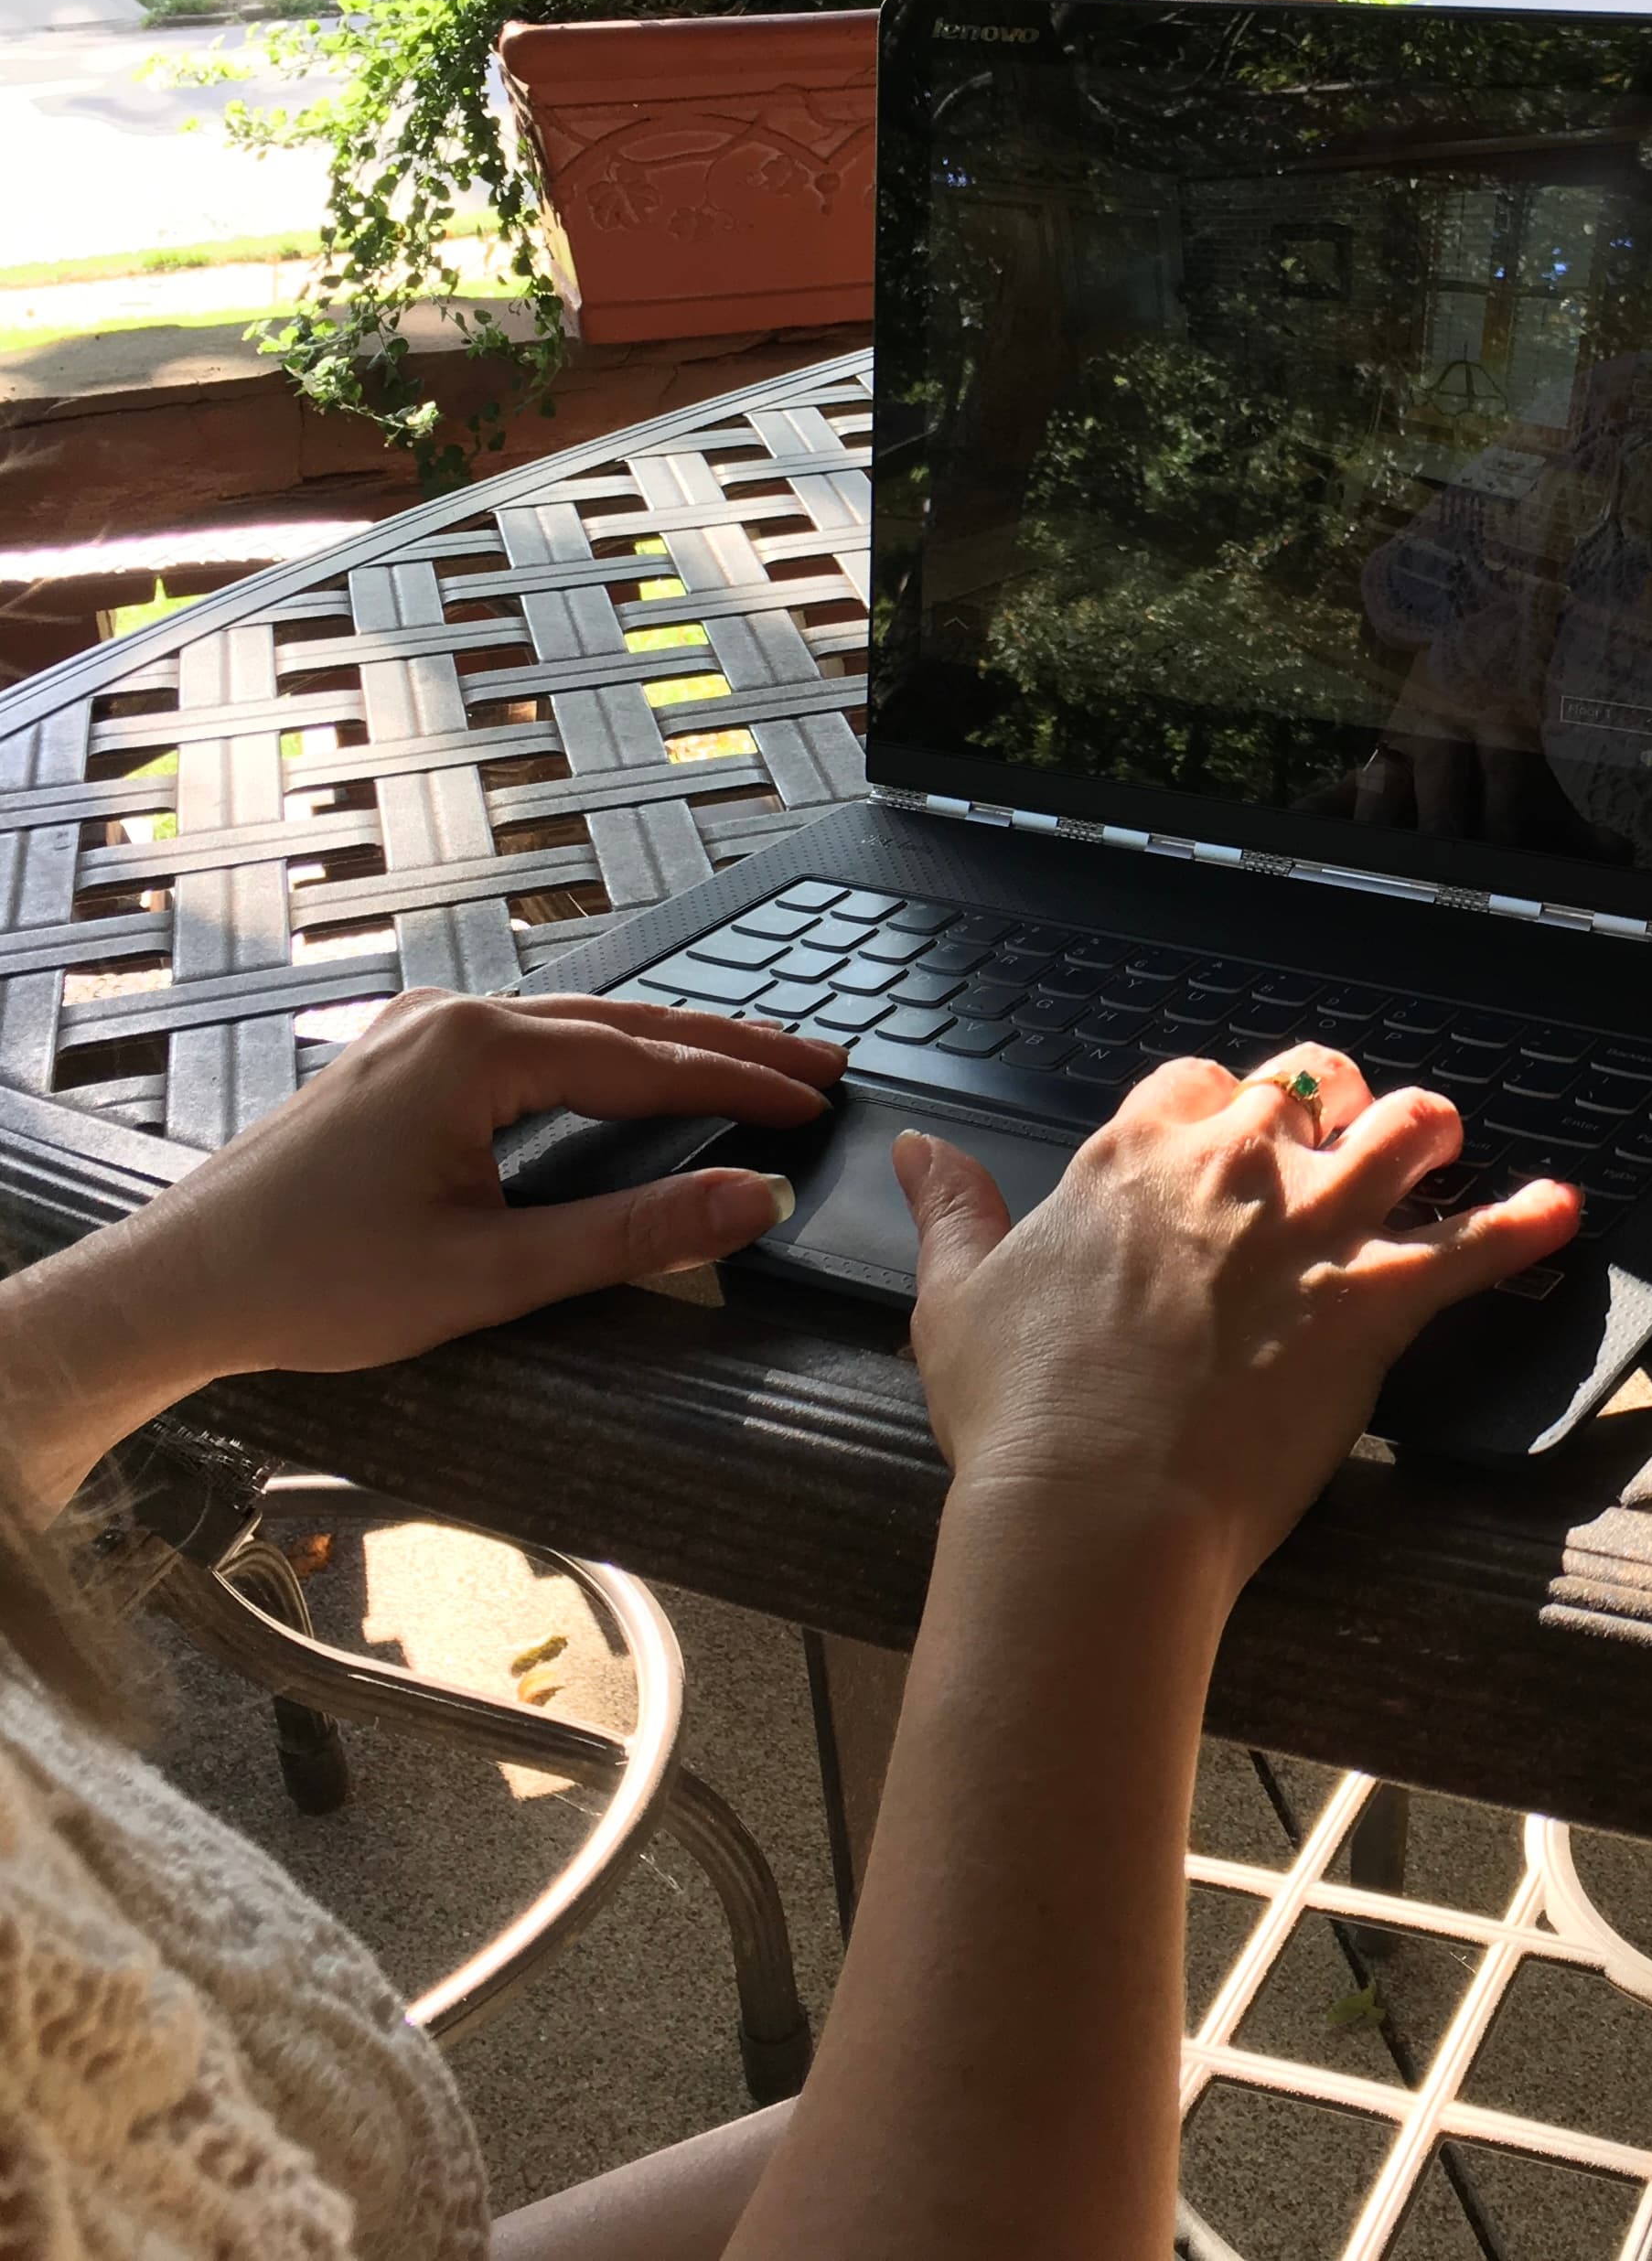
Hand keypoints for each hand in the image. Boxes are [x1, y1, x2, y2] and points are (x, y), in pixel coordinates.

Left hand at [0, 987, 844, 1515]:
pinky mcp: (402, 1062)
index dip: (745, 1082)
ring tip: (756, 1061)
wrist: (175, 1287)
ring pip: (581, 1025)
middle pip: (626, 1022)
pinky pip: (533, 1040)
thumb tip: (752, 1200)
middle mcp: (450, 1018)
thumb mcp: (491, 1273)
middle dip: (730, 1043)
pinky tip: (642, 1072)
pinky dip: (610, 1055)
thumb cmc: (311, 1284)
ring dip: (674, 1045)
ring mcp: (420, 1032)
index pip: (649, 1060)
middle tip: (821, 1060)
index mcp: (476, 1050)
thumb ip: (636, 1236)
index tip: (822, 1098)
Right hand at [892, 1045, 1577, 1602]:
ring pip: (1402, 1132)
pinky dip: (1524, 1225)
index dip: (1218, 1107)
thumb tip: (920, 1150)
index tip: (1221, 1139)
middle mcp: (1232, 1170)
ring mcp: (1312, 1229)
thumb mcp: (957, 1294)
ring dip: (1427, 1128)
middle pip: (1309, 1084)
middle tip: (1341, 1134)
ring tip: (1445, 1139)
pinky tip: (1564, 1209)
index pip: (1199, 1084)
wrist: (1091, 1503)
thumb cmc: (1019, 1413)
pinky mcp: (1372, 1300)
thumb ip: (951, 1210)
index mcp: (1132, 1157)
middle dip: (1332, 1099)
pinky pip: (1473, 1247)